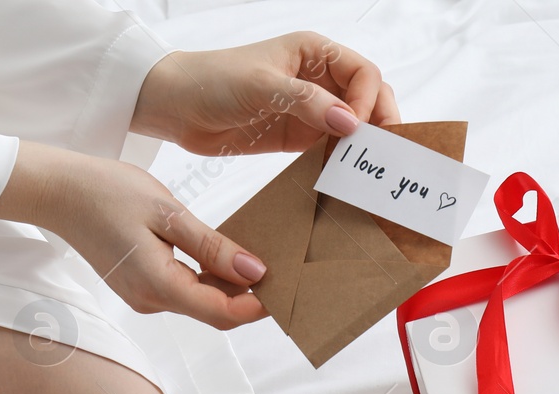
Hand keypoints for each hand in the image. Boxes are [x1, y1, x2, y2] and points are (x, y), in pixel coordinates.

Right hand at [0, 143, 266, 328]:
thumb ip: (213, 247)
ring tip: (260, 258)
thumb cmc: (107, 193)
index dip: (258, 305)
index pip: (221, 312)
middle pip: (214, 312)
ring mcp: (144, 297)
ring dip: (230, 287)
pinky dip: (208, 279)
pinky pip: (185, 291)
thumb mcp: (167, 212)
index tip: (286, 285)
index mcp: (158, 285)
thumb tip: (255, 272)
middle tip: (283, 270)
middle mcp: (151, 301)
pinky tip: (224, 256)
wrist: (59, 192)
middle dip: (249, 298)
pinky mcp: (141, 286)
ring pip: (201, 302)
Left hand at [131, 32, 400, 155]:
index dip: (368, 99)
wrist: (176, 107)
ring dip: (362, 145)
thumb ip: (306, 102)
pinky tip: (343, 176)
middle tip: (382, 153)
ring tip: (367, 170)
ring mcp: (310, 110)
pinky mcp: (297, 137)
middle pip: (367, 97)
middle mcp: (317, 78)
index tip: (358, 127)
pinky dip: (341, 161)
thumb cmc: (213, 81)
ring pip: (353, 125)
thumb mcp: (261, 86)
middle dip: (378, 121)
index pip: (363, 72)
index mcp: (314, 52)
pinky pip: (330, 148)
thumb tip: (350, 123)